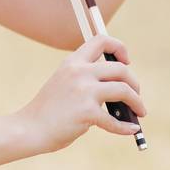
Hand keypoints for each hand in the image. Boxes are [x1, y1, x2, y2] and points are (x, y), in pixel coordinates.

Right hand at [14, 34, 146, 154]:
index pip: (101, 40)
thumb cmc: (48, 111)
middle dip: (134, 83)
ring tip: (140, 112)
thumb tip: (120, 88)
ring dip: (137, 102)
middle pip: (121, 69)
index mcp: (72, 62)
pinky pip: (115, 120)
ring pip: (124, 90)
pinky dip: (126, 127)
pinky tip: (131, 129)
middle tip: (136, 94)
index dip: (119, 48)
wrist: (29, 129)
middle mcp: (79, 72)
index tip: (126, 61)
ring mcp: (84, 91)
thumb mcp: (64, 83)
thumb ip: (86, 79)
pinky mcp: (87, 112)